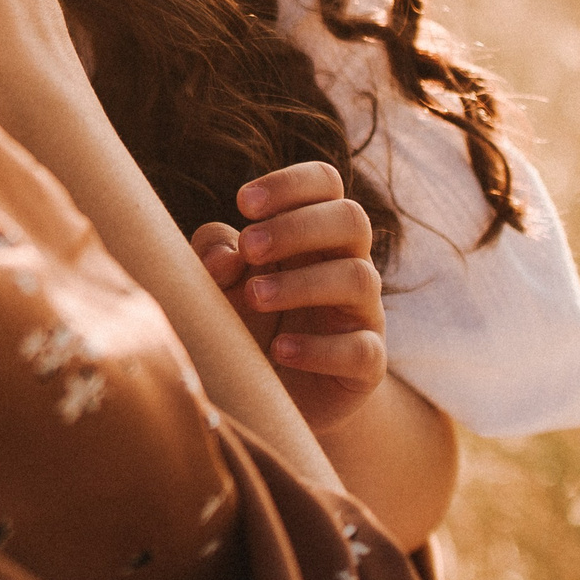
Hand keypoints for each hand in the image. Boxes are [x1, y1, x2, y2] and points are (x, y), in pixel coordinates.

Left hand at [192, 161, 385, 432]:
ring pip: (359, 278)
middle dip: (297, 227)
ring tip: (255, 298)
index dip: (290, 183)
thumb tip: (226, 258)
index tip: (243, 203)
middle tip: (249, 249)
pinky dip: (319, 348)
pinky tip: (280, 350)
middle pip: (352, 219)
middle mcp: (346, 264)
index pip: (325, 184)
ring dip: (302, 283)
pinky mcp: (366, 365)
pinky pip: (362, 349)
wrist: (269, 396)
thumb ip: (212, 255)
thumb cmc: (245, 322)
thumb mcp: (219, 283)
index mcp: (314, 234)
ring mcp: (362, 314)